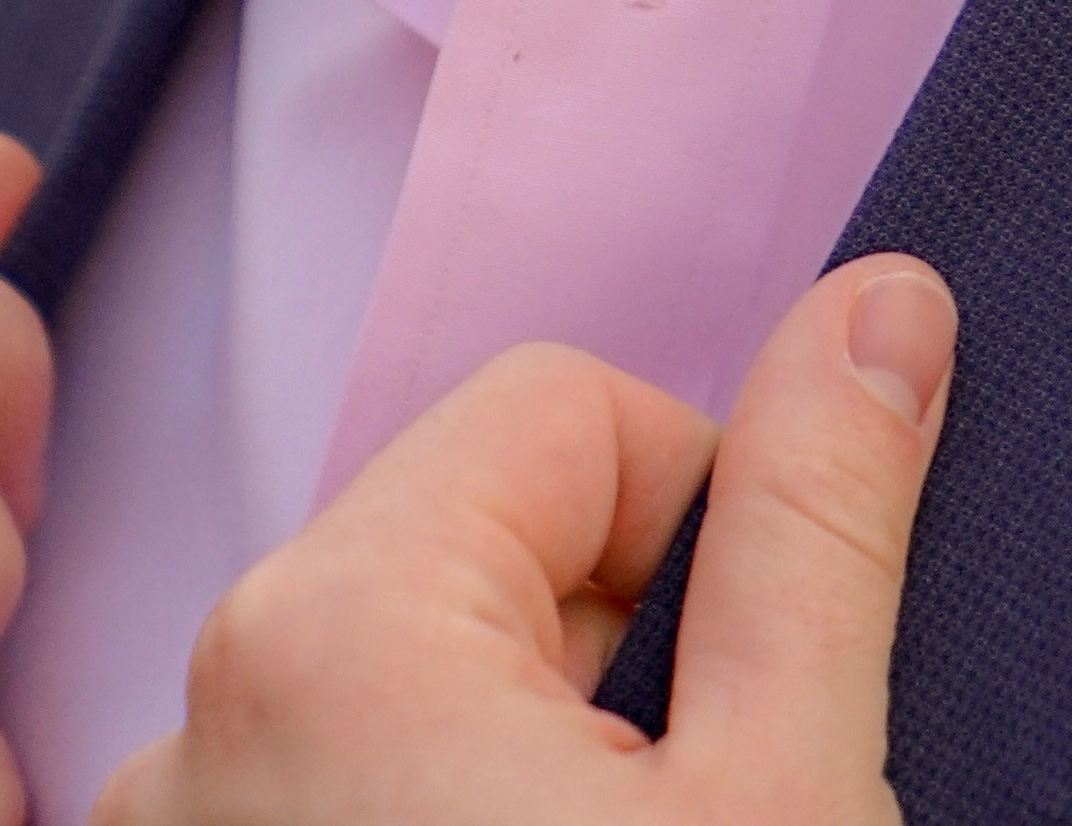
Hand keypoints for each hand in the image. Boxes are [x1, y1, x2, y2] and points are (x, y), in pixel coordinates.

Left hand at [98, 254, 957, 825]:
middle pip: (479, 547)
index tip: (751, 706)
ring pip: (408, 690)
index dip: (705, 527)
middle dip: (608, 656)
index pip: (571, 413)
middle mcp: (189, 718)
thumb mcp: (786, 800)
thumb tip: (882, 299)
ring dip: (523, 762)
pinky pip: (320, 800)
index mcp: (327, 631)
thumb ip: (818, 530)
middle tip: (688, 818)